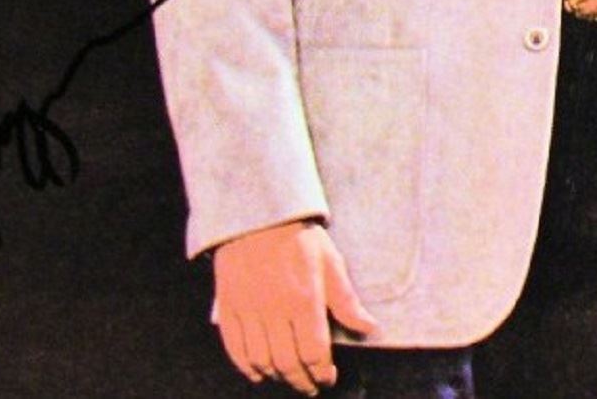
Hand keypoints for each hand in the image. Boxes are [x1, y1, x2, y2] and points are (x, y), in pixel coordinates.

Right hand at [211, 220, 379, 394]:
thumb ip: (347, 300)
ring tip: (288, 378)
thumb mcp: (330, 262)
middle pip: (287, 363)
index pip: (314, 351)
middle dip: (301, 381)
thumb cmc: (298, 237)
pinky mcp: (228, 307)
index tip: (327, 379)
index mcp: (304, 299)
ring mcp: (248, 310)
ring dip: (276, 376)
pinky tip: (258, 371)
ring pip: (260, 360)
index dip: (322, 373)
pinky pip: (234, 348)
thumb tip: (369, 327)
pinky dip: (246, 366)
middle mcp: (274, 309)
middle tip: (309, 387)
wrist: (256, 215)